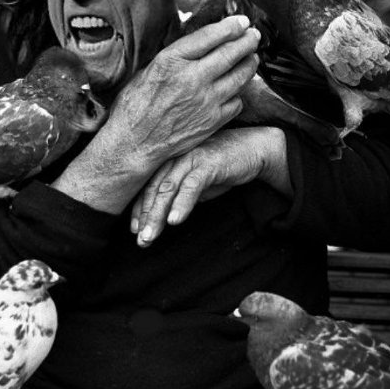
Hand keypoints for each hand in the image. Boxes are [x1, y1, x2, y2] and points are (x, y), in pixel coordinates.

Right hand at [52, 16, 259, 214]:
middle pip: (231, 53)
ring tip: (251, 58)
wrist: (134, 143)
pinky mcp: (213, 121)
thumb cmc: (135, 107)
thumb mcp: (148, 70)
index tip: (241, 21)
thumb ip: (176, 57)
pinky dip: (238, 94)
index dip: (230, 26)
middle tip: (254, 35)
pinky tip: (235, 90)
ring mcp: (206, 101)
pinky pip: (237, 102)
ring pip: (240, 76)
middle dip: (247, 40)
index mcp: (172, 61)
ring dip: (249, 64)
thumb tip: (201, 43)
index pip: (210, 36)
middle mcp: (192, 79)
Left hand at [131, 126, 291, 246]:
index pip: (148, 187)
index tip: (135, 230)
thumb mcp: (196, 181)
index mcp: (169, 160)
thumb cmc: (223, 165)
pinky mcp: (207, 163)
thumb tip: (161, 214)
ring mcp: (190, 158)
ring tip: (151, 236)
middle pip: (154, 189)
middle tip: (142, 240)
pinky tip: (175, 221)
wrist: (254, 148)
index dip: (139, 209)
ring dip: (157, 214)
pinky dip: (181, 203)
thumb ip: (179, 193)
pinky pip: (190, 185)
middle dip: (145, 217)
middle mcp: (175, 157)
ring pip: (167, 188)